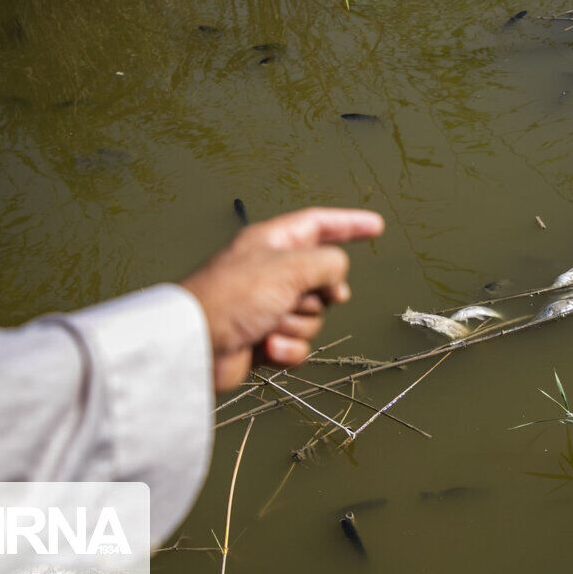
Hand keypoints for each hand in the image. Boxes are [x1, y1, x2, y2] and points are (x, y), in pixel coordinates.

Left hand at [179, 207, 383, 391]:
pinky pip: (298, 344)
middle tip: (301, 298)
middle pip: (322, 280)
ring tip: (268, 324)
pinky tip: (265, 347)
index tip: (375, 226)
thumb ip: (327, 263)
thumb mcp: (288, 267)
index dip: (349, 224)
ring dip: (296, 325)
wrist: (197, 346)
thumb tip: (337, 277)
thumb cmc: (232, 297)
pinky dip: (287, 349)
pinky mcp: (265, 339)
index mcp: (271, 243)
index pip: (318, 225)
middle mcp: (271, 272)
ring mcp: (268, 307)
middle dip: (317, 296)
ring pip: (313, 316)